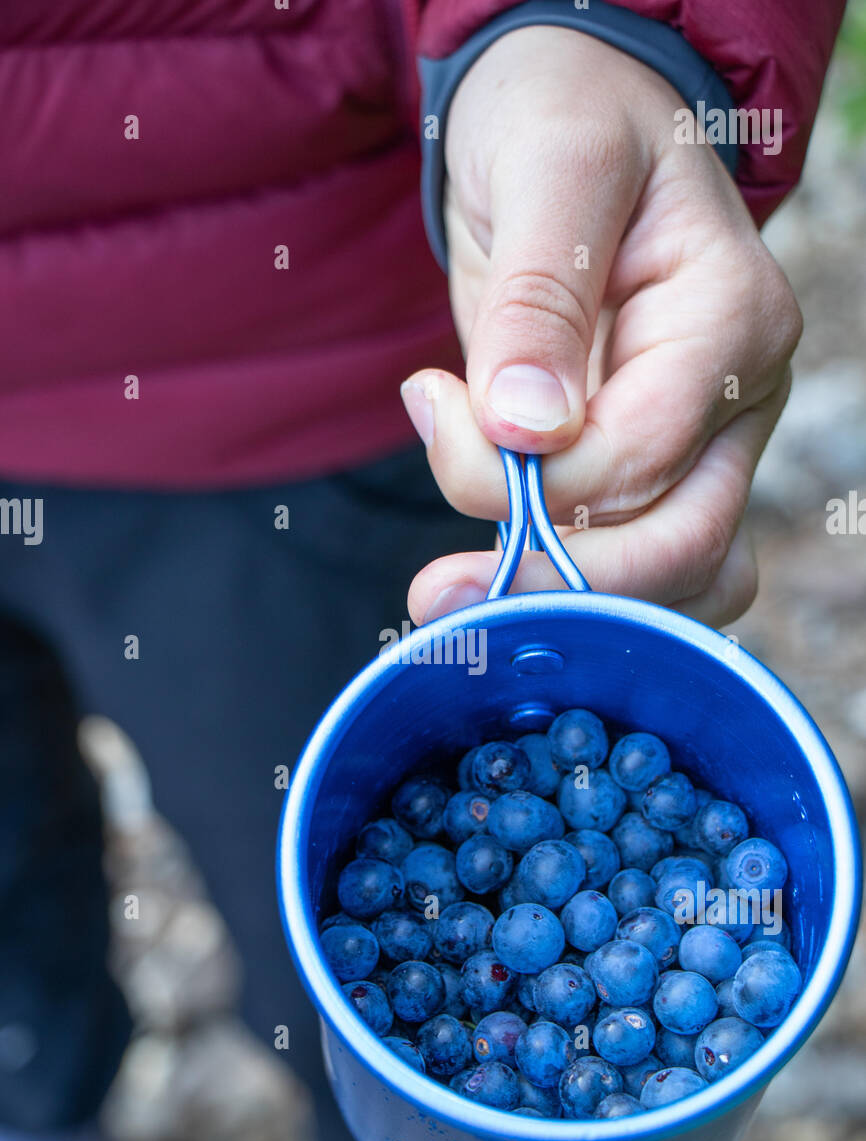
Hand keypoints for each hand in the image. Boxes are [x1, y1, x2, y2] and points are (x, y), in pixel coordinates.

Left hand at [400, 26, 800, 626]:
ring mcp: (702, 440)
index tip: (434, 410)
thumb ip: (538, 301)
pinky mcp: (652, 467)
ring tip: (448, 588)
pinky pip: (640, 566)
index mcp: (728, 318)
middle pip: (679, 544)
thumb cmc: (562, 115)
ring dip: (564, 600)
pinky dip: (573, 587)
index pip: (640, 453)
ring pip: (675, 578)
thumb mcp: (545, 170)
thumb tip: (529, 430)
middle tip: (434, 593)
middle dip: (554, 580)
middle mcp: (735, 395)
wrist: (563, 114)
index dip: (534, 478)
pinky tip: (496, 567)